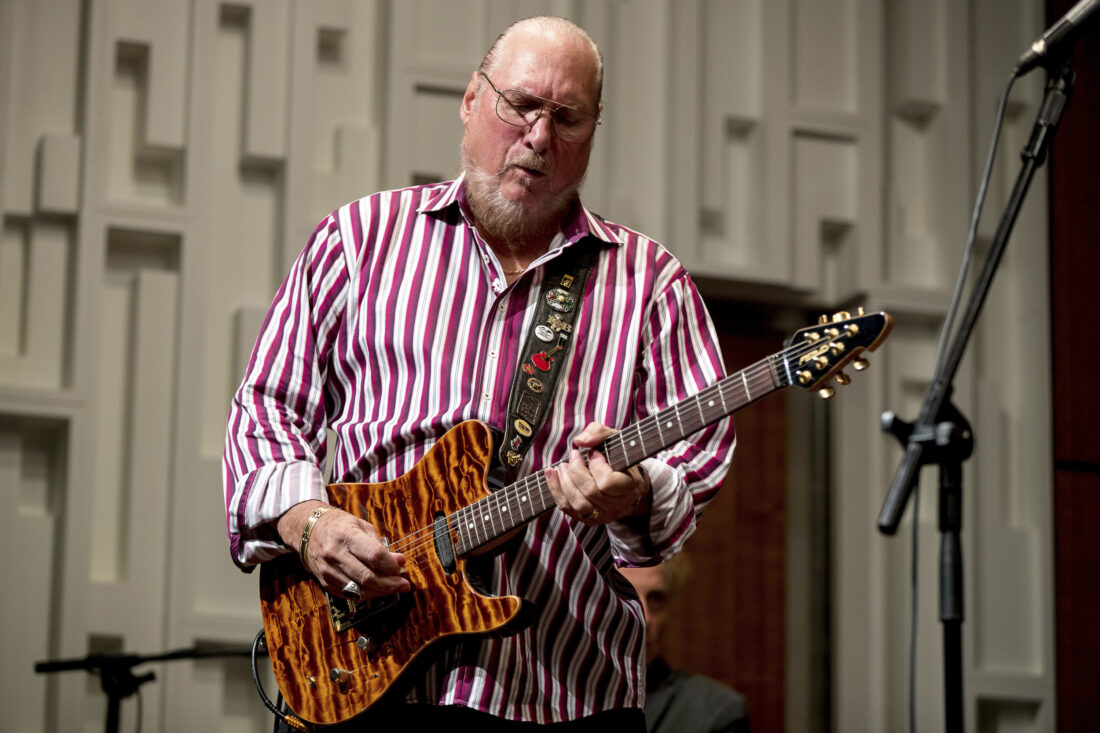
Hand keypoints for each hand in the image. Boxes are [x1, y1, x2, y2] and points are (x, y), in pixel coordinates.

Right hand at [277, 501, 410, 600]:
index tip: (401, 567)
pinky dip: (366, 595)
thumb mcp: (362, 527)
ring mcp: (328, 570)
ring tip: (393, 587)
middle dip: (390, 584)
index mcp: (347, 536)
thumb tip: (400, 561)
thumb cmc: (340, 526)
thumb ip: (381, 545)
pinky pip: (349, 595)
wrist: (309, 531)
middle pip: (367, 577)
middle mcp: (335, 554)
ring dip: (380, 592)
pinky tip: (376, 589)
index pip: (374, 555)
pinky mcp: (325, 582)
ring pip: (359, 591)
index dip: (391, 565)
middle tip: (404, 584)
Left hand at [544, 422, 650, 524]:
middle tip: (574, 456)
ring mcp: (602, 514)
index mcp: (629, 486)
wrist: (626, 484)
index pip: (608, 482)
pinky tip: (551, 474)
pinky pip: (567, 508)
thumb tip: (580, 441)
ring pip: (578, 503)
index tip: (594, 453)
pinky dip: (556, 490)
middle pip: (590, 492)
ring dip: (565, 482)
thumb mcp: (615, 439)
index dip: (596, 466)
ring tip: (562, 466)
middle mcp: (617, 505)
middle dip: (576, 471)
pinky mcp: (588, 519)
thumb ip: (599, 433)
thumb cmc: (619, 459)